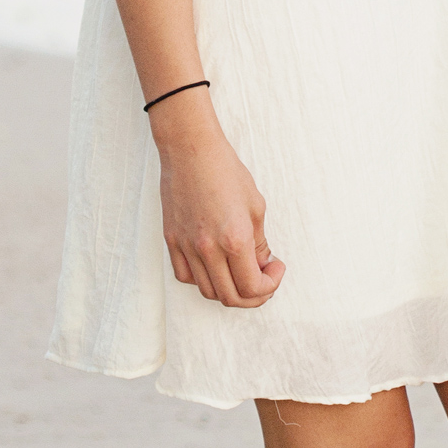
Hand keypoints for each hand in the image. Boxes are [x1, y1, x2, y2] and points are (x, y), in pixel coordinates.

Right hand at [153, 101, 285, 305]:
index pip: (253, 287)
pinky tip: (215, 266)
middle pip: (231, 297)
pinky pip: (186, 276)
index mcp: (235, 239)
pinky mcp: (172, 241)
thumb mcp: (255, 206)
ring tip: (241, 273)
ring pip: (208, 291)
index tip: (276, 268)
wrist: (191, 150)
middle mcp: (208, 249)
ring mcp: (187, 247)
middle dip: (254, 296)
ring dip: (229, 290)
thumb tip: (262, 265)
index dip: (270, 285)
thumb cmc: (226, 172)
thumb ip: (259, 243)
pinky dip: (203, 280)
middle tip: (264, 279)